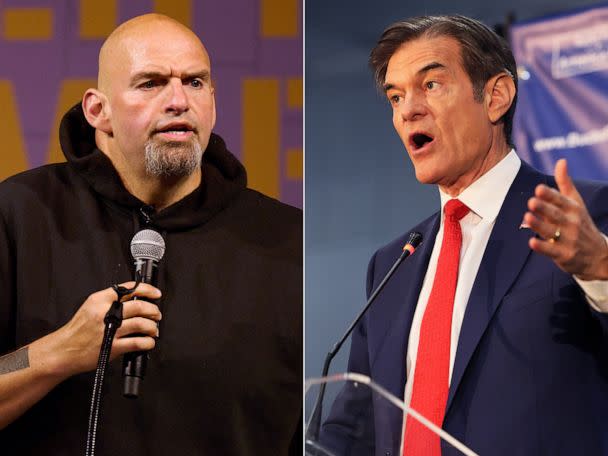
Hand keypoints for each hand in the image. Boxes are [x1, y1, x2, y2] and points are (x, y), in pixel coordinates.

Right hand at [36, 282, 161, 378]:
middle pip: (139, 306)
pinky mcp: (112, 346)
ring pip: (142, 323)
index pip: (128, 288)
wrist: (63, 350)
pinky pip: (138, 342)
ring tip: (153, 329)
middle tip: (156, 314)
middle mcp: (105, 313)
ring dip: (153, 327)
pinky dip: (148, 342)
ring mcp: (110, 330)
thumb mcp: (90, 307)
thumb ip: (110, 301)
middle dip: (153, 310)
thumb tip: (135, 298)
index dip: (147, 289)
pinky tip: (148, 342)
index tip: (156, 293)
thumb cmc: (78, 330)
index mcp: (99, 300)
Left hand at [523, 159, 607, 280]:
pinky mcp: (563, 255)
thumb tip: (561, 161)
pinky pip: (551, 250)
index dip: (550, 195)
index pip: (561, 200)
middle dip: (544, 208)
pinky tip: (531, 242)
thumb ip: (565, 183)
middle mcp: (571, 223)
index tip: (539, 189)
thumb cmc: (581, 224)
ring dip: (539, 225)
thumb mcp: (576, 203)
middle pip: (555, 215)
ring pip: (551, 231)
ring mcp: (568, 240)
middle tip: (531, 201)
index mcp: (573, 209)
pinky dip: (542, 247)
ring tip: (527, 217)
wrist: (599, 255)